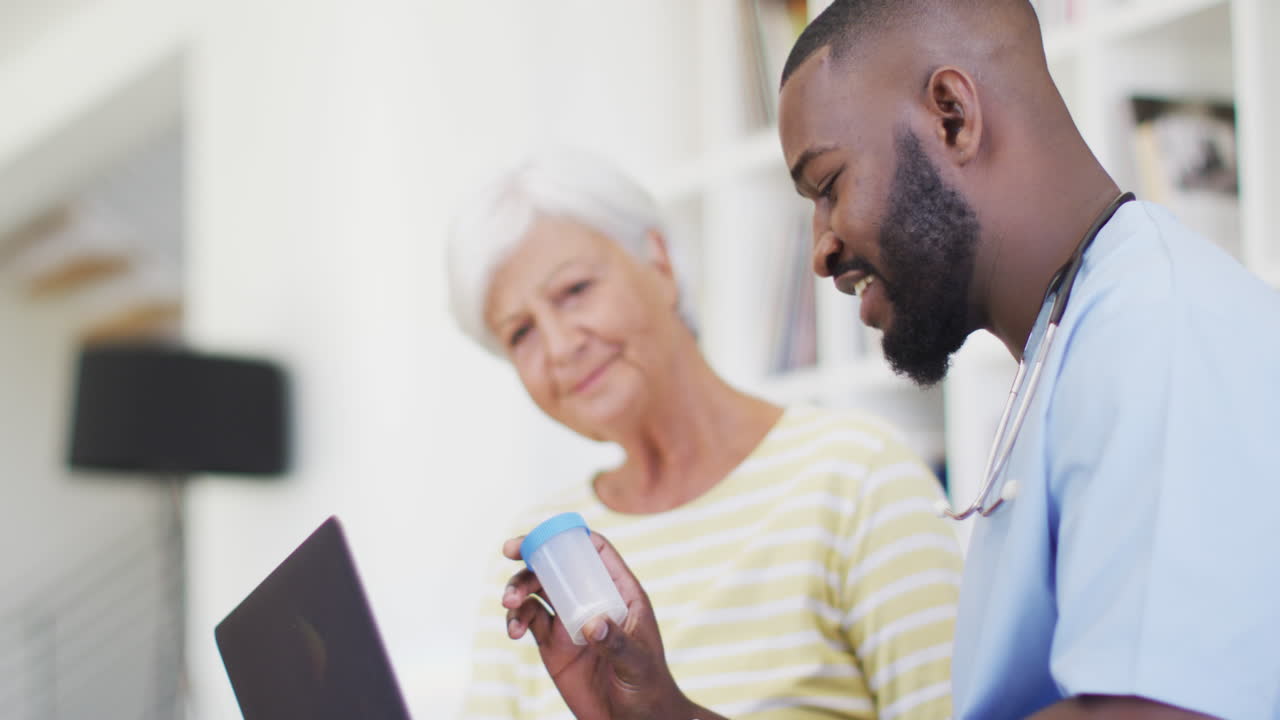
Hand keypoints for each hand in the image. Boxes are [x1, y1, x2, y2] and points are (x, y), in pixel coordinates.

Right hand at [501, 531, 726, 719]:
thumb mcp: (637, 664)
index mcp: (619, 593)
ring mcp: (570, 621)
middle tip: (509, 554)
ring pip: (537, 589)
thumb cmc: (648, 689)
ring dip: (518, 588)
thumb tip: (591, 623)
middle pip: (558, 565)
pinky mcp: (552, 644)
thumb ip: (617, 643)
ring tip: (510, 605)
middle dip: (531, 556)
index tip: (544, 535)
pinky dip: (515, 619)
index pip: (595, 551)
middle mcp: (592, 600)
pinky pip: (528, 620)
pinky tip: (514, 631)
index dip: (570, 536)